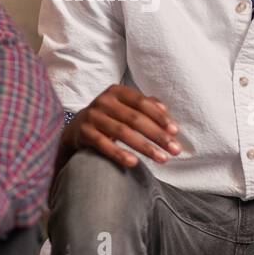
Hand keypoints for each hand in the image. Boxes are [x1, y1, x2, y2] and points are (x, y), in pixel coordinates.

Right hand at [61, 84, 180, 168]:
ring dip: (145, 147)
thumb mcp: (126, 107)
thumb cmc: (111, 117)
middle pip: (135, 119)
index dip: (159, 117)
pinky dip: (119, 154)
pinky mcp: (84, 133)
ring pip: (122, 132)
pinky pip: (104, 144)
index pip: (142, 103)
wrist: (78, 128)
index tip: (175, 132)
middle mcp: (104, 101)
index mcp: (117, 91)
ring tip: (162, 159)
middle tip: (174, 150)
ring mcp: (93, 116)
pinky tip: (134, 163)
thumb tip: (166, 110)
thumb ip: (146, 106)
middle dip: (157, 135)